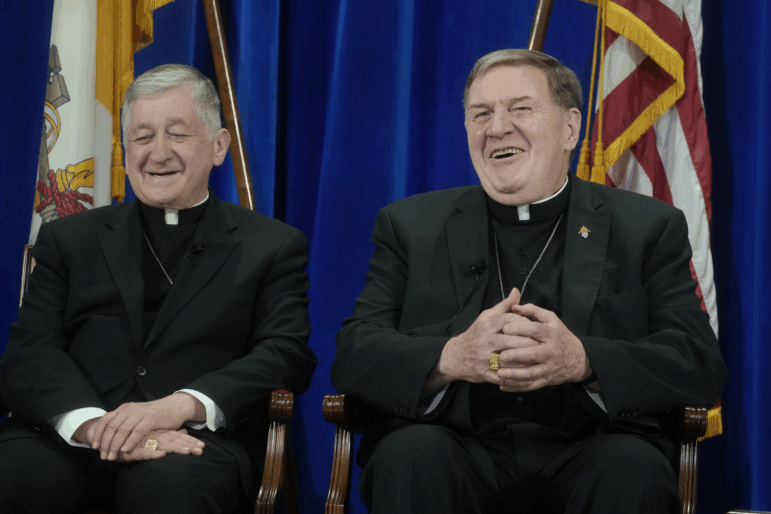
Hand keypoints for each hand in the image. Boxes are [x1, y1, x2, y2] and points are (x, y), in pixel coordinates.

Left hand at [89, 393, 204, 460]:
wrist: (175, 406)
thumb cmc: (156, 415)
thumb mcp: (137, 416)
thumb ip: (125, 423)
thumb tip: (111, 439)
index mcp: (124, 408)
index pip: (105, 420)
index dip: (98, 434)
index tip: (95, 447)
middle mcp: (129, 409)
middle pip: (112, 427)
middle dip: (106, 443)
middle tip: (104, 456)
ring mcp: (140, 413)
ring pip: (122, 430)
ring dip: (115, 445)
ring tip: (112, 456)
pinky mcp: (150, 418)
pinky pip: (136, 432)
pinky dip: (129, 442)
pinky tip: (125, 450)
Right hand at [115, 428, 205, 461]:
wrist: (108, 433)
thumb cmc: (133, 437)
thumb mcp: (154, 437)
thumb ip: (169, 434)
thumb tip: (184, 431)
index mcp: (159, 433)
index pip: (178, 437)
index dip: (190, 442)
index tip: (203, 447)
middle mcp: (153, 436)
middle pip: (174, 440)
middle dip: (188, 445)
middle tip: (201, 450)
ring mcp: (144, 441)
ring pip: (162, 445)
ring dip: (176, 448)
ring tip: (189, 452)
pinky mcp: (133, 449)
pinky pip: (144, 452)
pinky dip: (153, 453)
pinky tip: (162, 455)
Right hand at [434, 288, 538, 384]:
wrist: (455, 356)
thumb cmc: (476, 335)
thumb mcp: (486, 317)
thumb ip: (503, 306)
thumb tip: (516, 291)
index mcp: (487, 324)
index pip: (510, 320)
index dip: (525, 323)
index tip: (536, 327)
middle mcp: (485, 340)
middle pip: (511, 340)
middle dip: (529, 342)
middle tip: (542, 344)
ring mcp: (484, 357)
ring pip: (508, 358)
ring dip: (525, 359)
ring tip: (537, 358)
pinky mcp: (484, 372)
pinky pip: (504, 374)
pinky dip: (516, 374)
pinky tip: (526, 372)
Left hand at [495, 303, 592, 391]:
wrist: (578, 359)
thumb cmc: (559, 336)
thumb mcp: (551, 319)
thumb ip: (533, 311)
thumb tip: (514, 306)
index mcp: (552, 334)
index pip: (535, 330)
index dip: (519, 329)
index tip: (504, 329)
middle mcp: (551, 352)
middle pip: (532, 354)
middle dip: (515, 355)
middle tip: (499, 355)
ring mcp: (549, 368)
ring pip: (530, 374)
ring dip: (513, 375)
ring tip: (499, 373)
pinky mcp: (546, 380)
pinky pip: (530, 385)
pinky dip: (516, 387)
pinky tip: (503, 385)